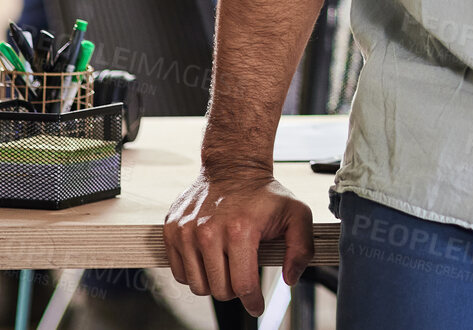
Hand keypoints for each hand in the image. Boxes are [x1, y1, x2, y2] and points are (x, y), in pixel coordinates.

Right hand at [164, 168, 314, 315]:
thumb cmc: (264, 194)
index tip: (257, 305)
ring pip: (198, 286)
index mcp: (240, 230)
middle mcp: (209, 231)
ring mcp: (186, 231)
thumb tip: (290, 278)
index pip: (243, 286)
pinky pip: (179, 273)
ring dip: (214, 282)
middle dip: (235, 289)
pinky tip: (209, 258)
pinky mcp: (171, 230)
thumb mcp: (296, 214)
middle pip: (219, 290)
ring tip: (226, 264)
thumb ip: (302, 248)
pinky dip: (194, 273)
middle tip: (242, 273)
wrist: (233, 167)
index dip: (253, 302)